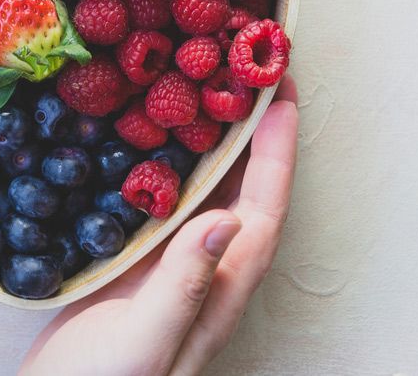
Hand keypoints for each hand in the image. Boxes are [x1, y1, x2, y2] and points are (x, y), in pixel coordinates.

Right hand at [21, 76, 298, 374]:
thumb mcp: (145, 343)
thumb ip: (185, 287)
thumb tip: (229, 218)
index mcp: (219, 290)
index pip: (262, 209)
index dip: (276, 152)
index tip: (280, 95)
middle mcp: (205, 273)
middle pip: (244, 192)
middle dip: (255, 134)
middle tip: (250, 74)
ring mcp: (171, 268)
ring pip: (206, 193)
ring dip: (216, 143)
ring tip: (210, 90)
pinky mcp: (137, 265)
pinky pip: (165, 201)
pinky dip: (167, 163)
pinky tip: (151, 140)